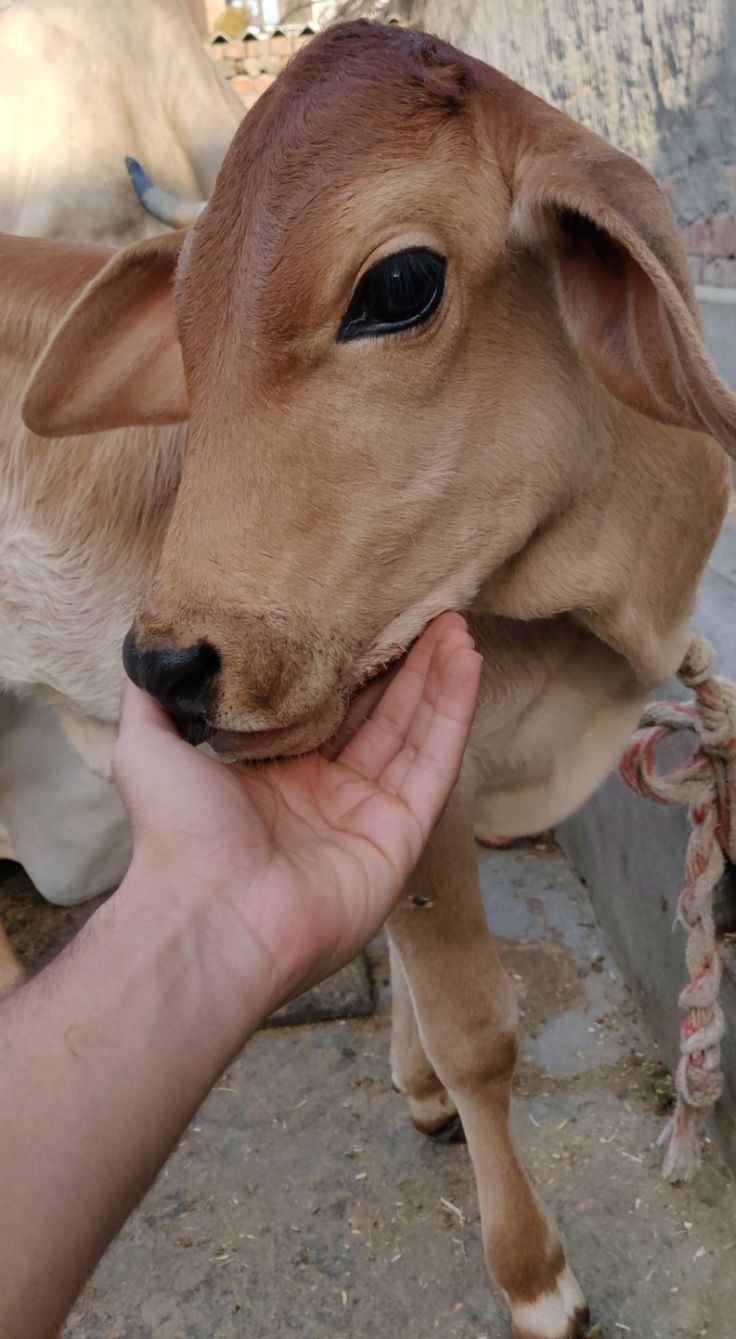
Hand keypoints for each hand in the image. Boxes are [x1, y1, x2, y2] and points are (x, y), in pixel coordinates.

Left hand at [113, 613, 480, 1017]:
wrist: (208, 915)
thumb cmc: (177, 835)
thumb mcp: (147, 747)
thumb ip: (155, 696)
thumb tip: (156, 649)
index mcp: (273, 772)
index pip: (325, 705)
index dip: (350, 660)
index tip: (367, 610)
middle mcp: (324, 791)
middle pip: (378, 713)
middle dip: (405, 662)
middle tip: (427, 608)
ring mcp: (366, 816)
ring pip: (414, 731)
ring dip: (439, 677)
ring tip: (456, 624)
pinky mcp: (400, 836)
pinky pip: (434, 765)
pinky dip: (454, 714)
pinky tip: (468, 664)